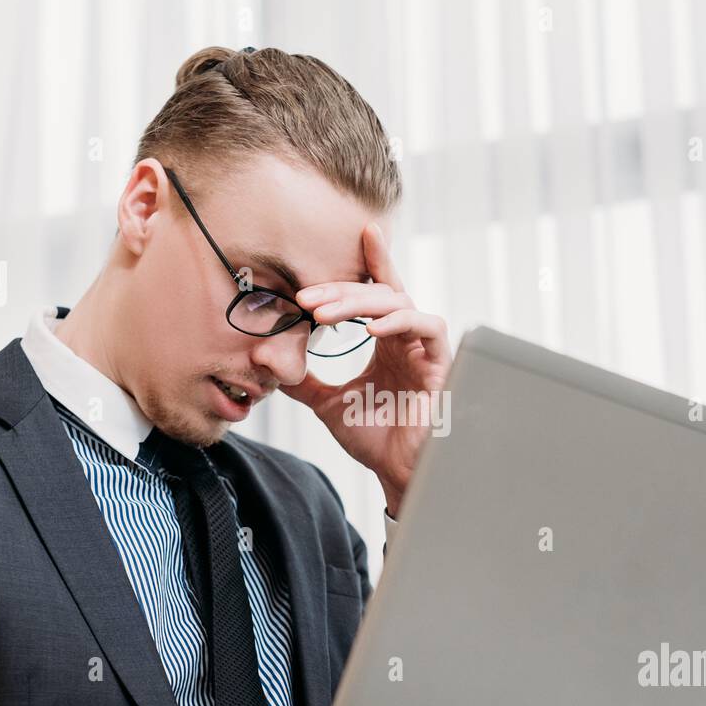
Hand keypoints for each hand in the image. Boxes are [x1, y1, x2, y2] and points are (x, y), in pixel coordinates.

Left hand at [282, 223, 450, 516]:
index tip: (359, 231)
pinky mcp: (440, 363)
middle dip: (340, 291)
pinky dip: (399, 322)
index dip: (374, 260)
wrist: (399, 473)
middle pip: (380, 293)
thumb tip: (265, 357)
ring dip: (359, 303)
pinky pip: (427, 327)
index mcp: (387, 341)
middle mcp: (408, 338)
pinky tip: (371, 329)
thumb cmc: (376, 438)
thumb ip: (302, 379)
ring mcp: (425, 348)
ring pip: (399, 302)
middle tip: (305, 299)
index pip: (380, 291)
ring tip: (322, 314)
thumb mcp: (327, 403)